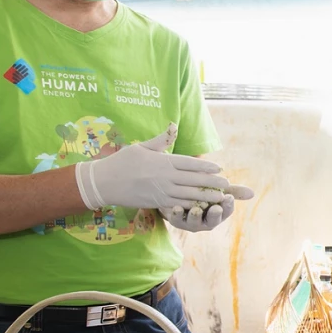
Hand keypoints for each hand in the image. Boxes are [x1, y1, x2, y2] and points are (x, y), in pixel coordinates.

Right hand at [76, 125, 235, 210]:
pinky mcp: (157, 202)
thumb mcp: (141, 147)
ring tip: (221, 197)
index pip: (189, 163)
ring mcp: (161, 191)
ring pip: (189, 194)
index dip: (205, 166)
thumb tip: (173, 126)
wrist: (104, 182)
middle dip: (212, 182)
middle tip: (226, 183)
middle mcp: (164, 176)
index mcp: (162, 161)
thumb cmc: (122, 161)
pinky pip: (178, 205)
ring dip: (206, 196)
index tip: (218, 167)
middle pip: (193, 179)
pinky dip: (192, 205)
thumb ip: (160, 140)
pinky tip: (203, 206)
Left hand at [161, 196, 236, 232]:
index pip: (226, 211)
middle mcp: (206, 221)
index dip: (228, 205)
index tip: (228, 197)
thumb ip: (233, 191)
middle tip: (216, 208)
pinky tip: (176, 207)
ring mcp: (191, 223)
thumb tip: (252, 193)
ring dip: (195, 217)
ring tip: (196, 209)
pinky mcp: (177, 221)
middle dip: (214, 215)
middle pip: (212, 220)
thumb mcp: (218, 190)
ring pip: (194, 222)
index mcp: (219, 213)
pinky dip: (177, 214)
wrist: (179, 192)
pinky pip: (177, 220)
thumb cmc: (204, 192)